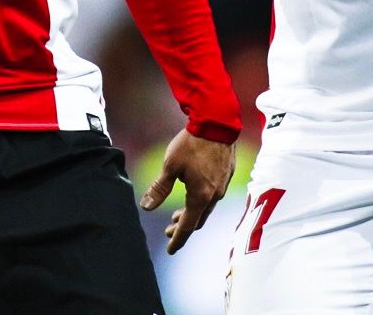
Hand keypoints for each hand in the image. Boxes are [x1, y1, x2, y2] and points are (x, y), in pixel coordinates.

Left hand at [141, 129, 234, 254]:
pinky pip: (212, 196)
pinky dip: (200, 201)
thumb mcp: (170, 166)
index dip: (177, 239)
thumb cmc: (191, 144)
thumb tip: (145, 207)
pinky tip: (193, 194)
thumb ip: (159, 188)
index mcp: (201, 197)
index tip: (170, 249)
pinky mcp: (226, 176)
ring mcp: (223, 186)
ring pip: (206, 208)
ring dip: (192, 214)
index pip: (188, 226)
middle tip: (168, 230)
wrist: (217, 123)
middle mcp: (214, 195)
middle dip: (183, 227)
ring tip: (178, 214)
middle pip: (198, 219)